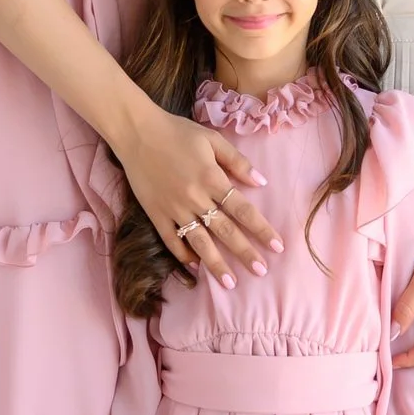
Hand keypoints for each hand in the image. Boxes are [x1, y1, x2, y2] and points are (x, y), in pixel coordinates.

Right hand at [118, 104, 281, 283]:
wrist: (136, 131)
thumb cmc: (177, 132)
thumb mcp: (212, 139)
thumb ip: (237, 162)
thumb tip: (262, 183)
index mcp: (212, 178)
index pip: (242, 210)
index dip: (261, 229)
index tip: (277, 246)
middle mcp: (195, 197)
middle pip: (225, 230)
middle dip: (245, 252)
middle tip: (261, 271)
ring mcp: (174, 208)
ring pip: (199, 241)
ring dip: (216, 263)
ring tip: (230, 282)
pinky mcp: (155, 213)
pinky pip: (171, 240)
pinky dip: (183, 255)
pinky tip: (196, 267)